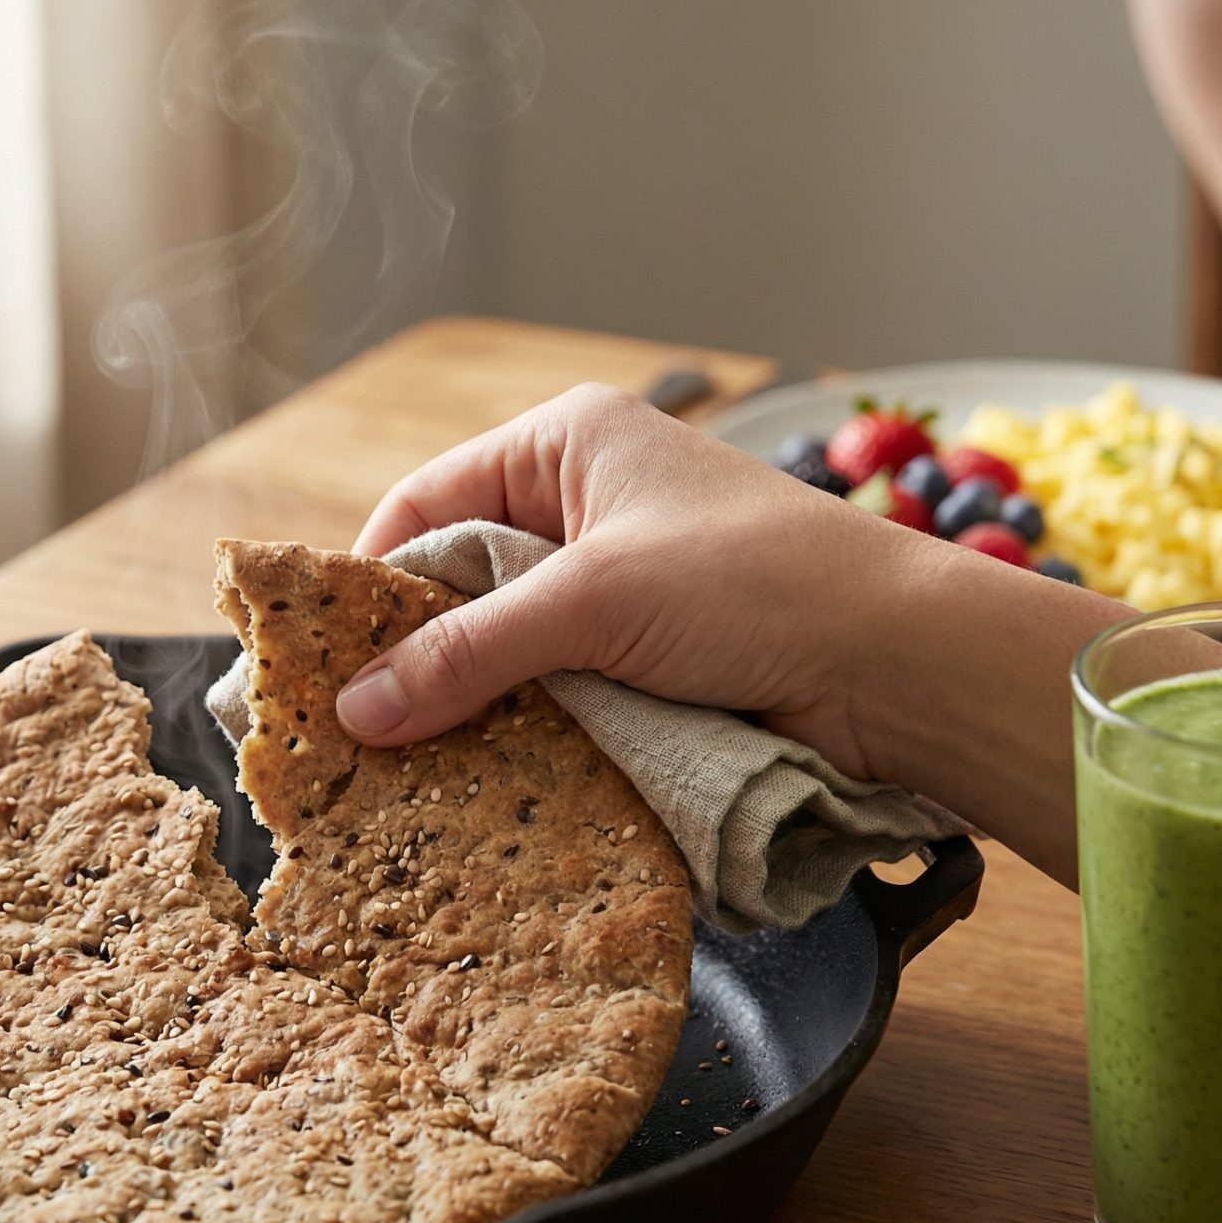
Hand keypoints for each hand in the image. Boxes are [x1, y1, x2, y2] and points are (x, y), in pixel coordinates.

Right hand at [339, 383, 953, 778]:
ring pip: (509, 648)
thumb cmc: (757, 585)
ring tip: (406, 771)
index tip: (324, 660)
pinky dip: (527, 732)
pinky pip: (560, 694)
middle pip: (462, 582)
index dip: (374, 579)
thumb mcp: (594, 603)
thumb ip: (471, 652)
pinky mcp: (651, 659)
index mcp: (569, 445)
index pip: (428, 503)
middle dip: (418, 652)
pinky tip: (486, 778)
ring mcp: (622, 587)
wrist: (897, 663)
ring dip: (474, 704)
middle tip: (354, 734)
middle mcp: (589, 506)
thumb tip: (355, 710)